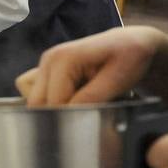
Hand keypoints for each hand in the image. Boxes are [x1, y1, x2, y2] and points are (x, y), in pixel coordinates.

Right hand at [15, 26, 167, 105]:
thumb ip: (92, 98)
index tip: (89, 125)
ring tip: (82, 106)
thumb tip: (71, 117)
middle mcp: (49, 59)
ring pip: (36, 101)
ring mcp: (47, 64)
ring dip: (55, 109)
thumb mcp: (117, 79)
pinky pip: (40, 95)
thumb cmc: (129, 57)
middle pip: (38, 103)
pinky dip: (54, 103)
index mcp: (63, 58)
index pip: (53, 103)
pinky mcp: (49, 71)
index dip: (69, 118)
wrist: (132, 43)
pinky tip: (76, 99)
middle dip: (59, 115)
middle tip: (86, 118)